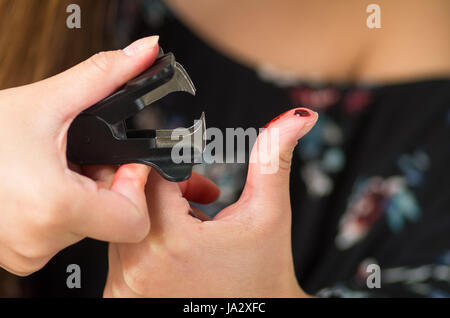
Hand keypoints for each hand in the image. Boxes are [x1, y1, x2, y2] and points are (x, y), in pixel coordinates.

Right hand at [0, 36, 159, 275]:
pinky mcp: (16, 254)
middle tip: (79, 158)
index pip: (134, 222)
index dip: (136, 187)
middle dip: (105, 185)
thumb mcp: (46, 102)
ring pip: (86, 225)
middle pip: (111, 219)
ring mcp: (25, 252)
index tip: (124, 163)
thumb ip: (104, 76)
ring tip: (53, 168)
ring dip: (81, 196)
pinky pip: (59, 234)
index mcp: (54, 206)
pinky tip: (40, 184)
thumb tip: (146, 52)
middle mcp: (39, 240)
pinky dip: (60, 209)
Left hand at [104, 108, 317, 296]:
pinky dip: (145, 245)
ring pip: (124, 224)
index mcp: (172, 241)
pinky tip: (176, 253)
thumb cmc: (262, 276)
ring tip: (192, 230)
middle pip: (133, 198)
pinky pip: (120, 253)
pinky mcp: (121, 297)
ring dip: (155, 217)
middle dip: (167, 194)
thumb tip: (294, 120)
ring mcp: (125, 288)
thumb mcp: (269, 214)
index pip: (150, 176)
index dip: (177, 172)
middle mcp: (138, 268)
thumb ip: (272, 159)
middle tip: (200, 206)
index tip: (199, 185)